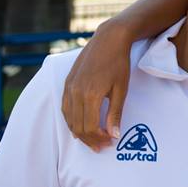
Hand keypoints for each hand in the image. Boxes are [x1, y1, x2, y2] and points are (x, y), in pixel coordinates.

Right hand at [61, 20, 132, 150]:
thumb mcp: (121, 90)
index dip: (98, 139)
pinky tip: (80, 126)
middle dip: (89, 139)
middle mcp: (75, 92)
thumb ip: (115, 114)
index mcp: (90, 95)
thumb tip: (114, 135)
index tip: (110, 143)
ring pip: (69, 118)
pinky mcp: (67, 82)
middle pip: (77, 126)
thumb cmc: (118, 64)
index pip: (89, 127)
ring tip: (93, 139)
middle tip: (102, 146)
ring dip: (79, 132)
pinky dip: (71, 120)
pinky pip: (65, 107)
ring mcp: (69, 87)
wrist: (108, 40)